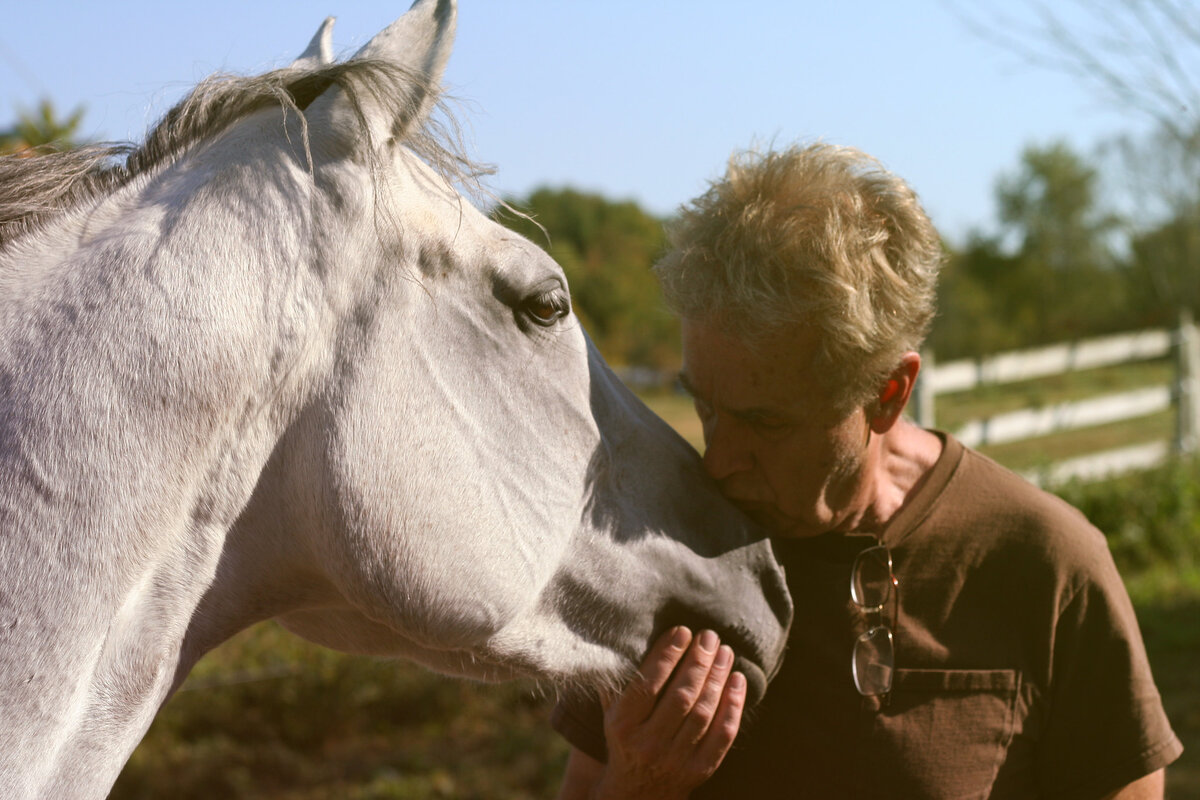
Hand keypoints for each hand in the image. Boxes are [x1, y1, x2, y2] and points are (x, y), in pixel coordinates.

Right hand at [592, 626, 745, 799]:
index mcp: (623, 726)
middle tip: (709, 636)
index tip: (682, 631)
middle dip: (698, 662)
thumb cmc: (625, 738)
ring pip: (703, 712)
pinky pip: (722, 734)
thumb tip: (629, 636)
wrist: (636, 792)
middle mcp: (648, 744)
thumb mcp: (611, 712)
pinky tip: (737, 680)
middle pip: (681, 697)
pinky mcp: (699, 769)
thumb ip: (619, 681)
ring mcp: (675, 760)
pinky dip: (733, 705)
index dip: (667, 656)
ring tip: (724, 651)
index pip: (648, 685)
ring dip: (717, 677)